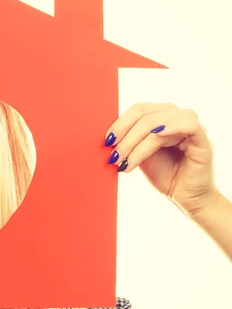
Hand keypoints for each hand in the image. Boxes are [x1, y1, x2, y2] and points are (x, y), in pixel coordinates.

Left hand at [104, 102, 219, 215]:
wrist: (185, 198)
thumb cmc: (163, 175)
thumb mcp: (139, 154)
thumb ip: (128, 140)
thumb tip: (106, 136)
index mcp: (162, 117)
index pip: (138, 109)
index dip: (120, 123)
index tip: (107, 142)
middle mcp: (176, 118)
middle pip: (145, 113)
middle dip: (125, 135)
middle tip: (114, 156)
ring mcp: (191, 127)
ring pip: (158, 122)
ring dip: (137, 141)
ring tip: (126, 162)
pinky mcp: (203, 141)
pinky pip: (188, 125)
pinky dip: (168, 129)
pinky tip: (154, 140)